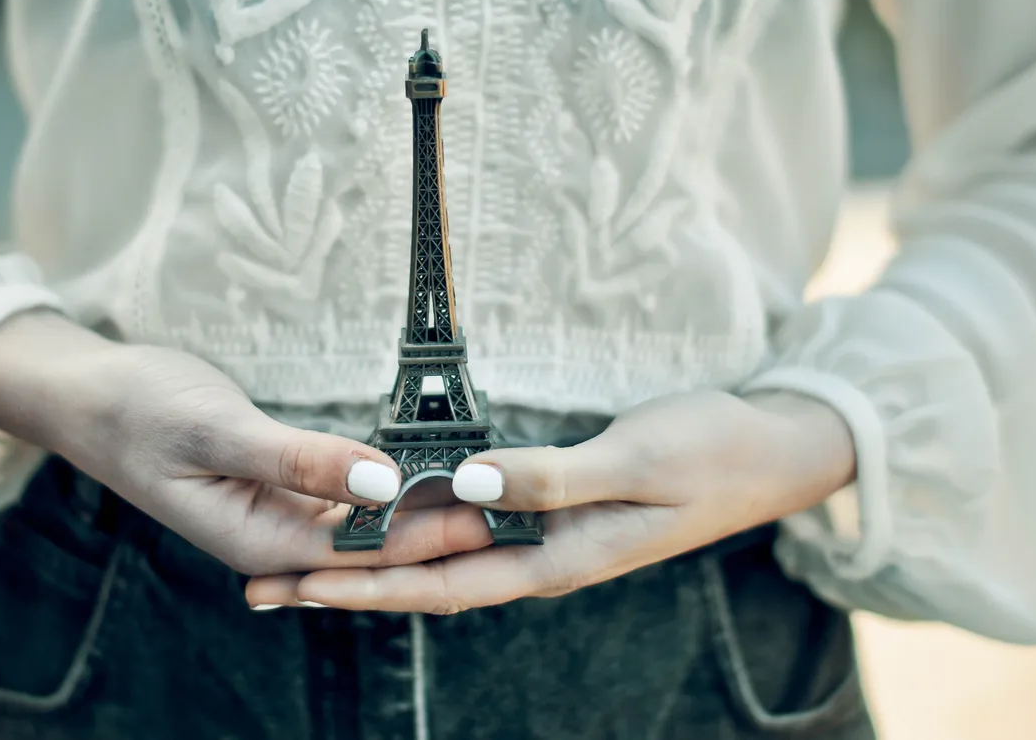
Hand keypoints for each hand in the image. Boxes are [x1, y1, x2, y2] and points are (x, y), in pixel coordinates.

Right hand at [0, 311, 492, 577]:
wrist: (90, 395)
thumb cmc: (139, 411)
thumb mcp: (219, 431)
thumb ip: (299, 460)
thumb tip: (379, 484)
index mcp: (257, 541)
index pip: (363, 551)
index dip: (431, 531)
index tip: (492, 510)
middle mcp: (273, 541)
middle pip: (372, 547)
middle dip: (441, 528)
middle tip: (514, 503)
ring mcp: (277, 518)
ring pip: (363, 525)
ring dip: (420, 510)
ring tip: (490, 490)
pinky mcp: (281, 490)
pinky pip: (346, 500)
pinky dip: (387, 490)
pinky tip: (430, 478)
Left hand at [245, 390, 855, 612]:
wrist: (769, 449)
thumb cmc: (710, 456)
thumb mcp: (634, 463)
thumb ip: (549, 478)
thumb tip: (467, 486)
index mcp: (554, 560)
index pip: (438, 584)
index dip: (363, 586)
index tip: (296, 583)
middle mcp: (539, 556)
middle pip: (422, 579)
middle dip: (344, 583)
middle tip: (265, 581)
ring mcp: (544, 533)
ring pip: (440, 555)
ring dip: (371, 558)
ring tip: (302, 556)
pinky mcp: (550, 505)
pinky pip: (470, 525)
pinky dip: (417, 526)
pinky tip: (386, 519)